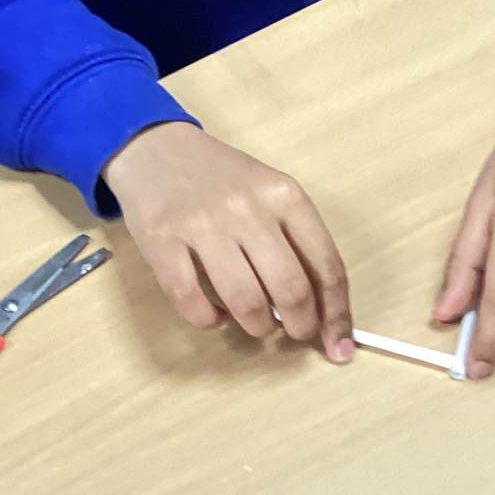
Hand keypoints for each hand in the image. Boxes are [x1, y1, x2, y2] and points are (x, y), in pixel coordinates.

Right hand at [104, 123, 353, 360]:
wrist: (155, 148)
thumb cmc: (220, 178)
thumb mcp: (268, 192)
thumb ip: (292, 240)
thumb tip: (316, 308)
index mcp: (284, 195)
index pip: (326, 265)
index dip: (336, 314)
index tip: (339, 345)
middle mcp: (247, 208)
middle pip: (289, 288)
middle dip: (300, 326)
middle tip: (294, 334)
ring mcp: (201, 225)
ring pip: (244, 299)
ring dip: (256, 326)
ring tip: (255, 324)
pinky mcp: (161, 241)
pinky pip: (190, 300)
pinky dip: (207, 320)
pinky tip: (213, 315)